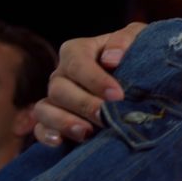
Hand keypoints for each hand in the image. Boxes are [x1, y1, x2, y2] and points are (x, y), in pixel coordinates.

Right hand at [33, 23, 145, 145]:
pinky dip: (46, 135)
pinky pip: (40, 128)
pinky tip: (60, 141)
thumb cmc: (137, 55)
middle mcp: (62, 74)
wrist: (142, 78)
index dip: (95, 80)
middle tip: (107, 116)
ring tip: (86, 132)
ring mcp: (56, 98)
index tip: (117, 95)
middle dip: (84, 104)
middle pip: (59, 89)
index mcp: (78, 51)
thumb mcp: (138, 39)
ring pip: (45, 109)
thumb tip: (111, 58)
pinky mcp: (53, 120)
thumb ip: (125, 40)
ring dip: (63, 122)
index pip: (78, 63)